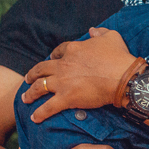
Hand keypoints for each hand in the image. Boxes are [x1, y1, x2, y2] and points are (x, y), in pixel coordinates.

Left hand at [20, 28, 136, 122]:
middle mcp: (63, 65)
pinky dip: (40, 113)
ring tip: (25, 98)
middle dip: (33, 74)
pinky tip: (35, 118)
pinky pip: (48, 107)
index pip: (58, 51)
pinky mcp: (66, 98)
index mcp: (73, 50)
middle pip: (42, 69)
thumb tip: (92, 30)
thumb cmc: (119, 57)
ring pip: (39, 87)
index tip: (51, 59)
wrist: (123, 78)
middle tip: (27, 79)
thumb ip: (100, 32)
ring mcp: (62, 82)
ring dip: (30, 93)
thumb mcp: (111, 36)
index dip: (53, 55)